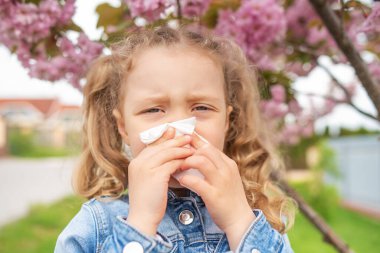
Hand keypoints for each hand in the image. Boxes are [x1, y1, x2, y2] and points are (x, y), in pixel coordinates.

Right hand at [126, 127, 193, 235]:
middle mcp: (138, 163)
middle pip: (160, 146)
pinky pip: (172, 164)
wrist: (142, 218)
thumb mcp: (148, 180)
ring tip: (192, 148)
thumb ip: (155, 166)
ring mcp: (146, 168)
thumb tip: (168, 154)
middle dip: (175, 141)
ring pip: (167, 153)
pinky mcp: (155, 175)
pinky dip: (181, 161)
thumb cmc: (148, 201)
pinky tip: (189, 161)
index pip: (152, 145)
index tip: (174, 131)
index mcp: (135, 162)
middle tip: (187, 137)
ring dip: (181, 150)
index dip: (164, 138)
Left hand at [178, 134, 255, 250]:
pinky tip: (181, 180)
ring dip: (187, 162)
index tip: (183, 144)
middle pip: (205, 149)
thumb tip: (199, 154)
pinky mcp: (214, 195)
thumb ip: (215, 165)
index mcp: (228, 164)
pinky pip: (196, 182)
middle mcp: (226, 169)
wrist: (240, 220)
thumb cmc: (229, 198)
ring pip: (201, 161)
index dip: (194, 143)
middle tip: (179, 158)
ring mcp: (221, 182)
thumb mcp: (226, 177)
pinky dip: (186, 179)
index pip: (210, 146)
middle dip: (189, 151)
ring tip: (179, 168)